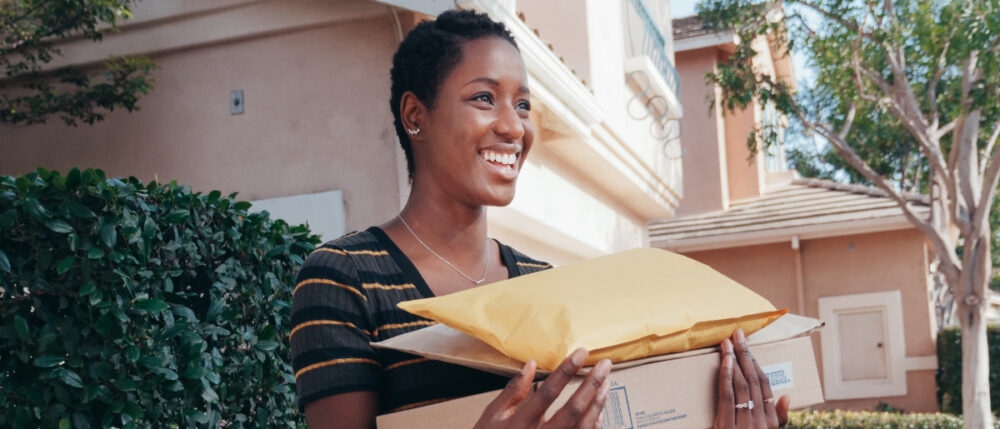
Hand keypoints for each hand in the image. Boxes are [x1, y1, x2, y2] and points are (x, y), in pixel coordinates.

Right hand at [474, 348, 611, 428]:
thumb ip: (512, 391)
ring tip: (606, 383)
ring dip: (597, 405)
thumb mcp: (493, 415)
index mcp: (521, 423)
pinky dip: (594, 426)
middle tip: (605, 365)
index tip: (581, 353)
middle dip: (591, 385)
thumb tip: (531, 364)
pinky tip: (599, 412)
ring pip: (582, 427)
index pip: (548, 392)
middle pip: (572, 410)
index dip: (567, 371)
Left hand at [713, 329, 790, 428]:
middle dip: (745, 355)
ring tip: (728, 342)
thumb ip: (778, 419)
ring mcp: (745, 426)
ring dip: (734, 360)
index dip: (756, 364)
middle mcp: (761, 424)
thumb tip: (788, 397)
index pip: (766, 387)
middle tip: (737, 334)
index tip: (747, 346)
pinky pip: (728, 397)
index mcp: (771, 424)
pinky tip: (724, 361)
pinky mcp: (726, 427)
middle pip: (754, 381)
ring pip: (742, 386)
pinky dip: (726, 376)